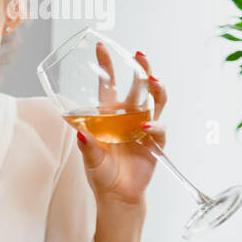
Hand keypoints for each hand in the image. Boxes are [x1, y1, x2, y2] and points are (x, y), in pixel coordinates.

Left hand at [76, 48, 166, 206]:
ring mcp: (144, 128)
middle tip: (140, 56)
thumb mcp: (90, 159)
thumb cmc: (101, 173)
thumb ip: (87, 147)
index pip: (109, 85)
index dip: (108, 67)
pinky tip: (146, 125)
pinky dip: (155, 126)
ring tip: (151, 80)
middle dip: (141, 69)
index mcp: (108, 116)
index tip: (102, 46)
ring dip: (155, 89)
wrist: (117, 195)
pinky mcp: (155, 143)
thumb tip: (81, 134)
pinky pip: (159, 129)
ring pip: (155, 101)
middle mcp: (128, 117)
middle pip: (138, 87)